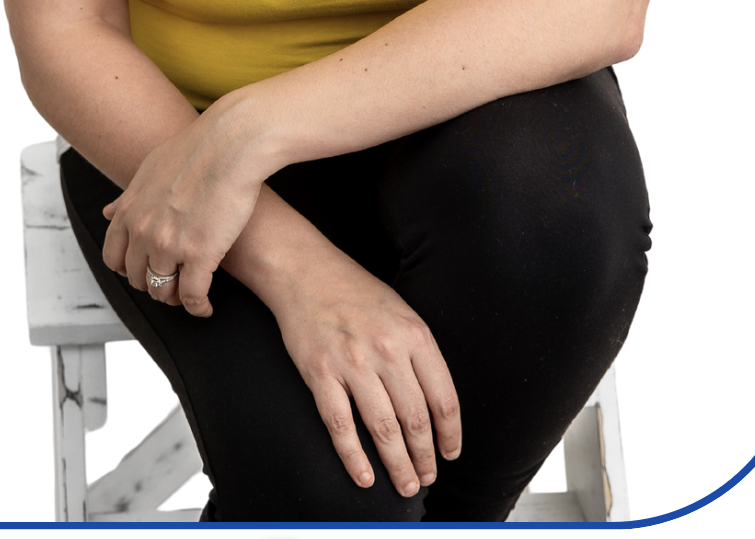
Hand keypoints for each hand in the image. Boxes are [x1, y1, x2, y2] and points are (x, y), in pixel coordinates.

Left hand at [102, 115, 263, 315]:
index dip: (129, 269)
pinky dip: (198, 307)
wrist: (232, 142)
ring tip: (188, 294)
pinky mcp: (200, 254)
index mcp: (129, 210)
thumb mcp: (151, 167)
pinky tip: (206, 307)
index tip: (145, 269)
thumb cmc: (198, 148)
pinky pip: (193, 296)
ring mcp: (169, 244)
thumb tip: (110, 211)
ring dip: (175, 297)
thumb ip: (129, 195)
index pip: (113, 257)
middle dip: (153, 283)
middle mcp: (143, 230)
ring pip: (163, 291)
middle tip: (172, 280)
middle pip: (137, 278)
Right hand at [265, 246, 460, 496]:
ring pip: (383, 429)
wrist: (305, 270)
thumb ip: (418, 353)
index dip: (450, 434)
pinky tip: (364, 476)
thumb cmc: (355, 291)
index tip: (449, 453)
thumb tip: (434, 404)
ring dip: (397, 465)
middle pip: (416, 419)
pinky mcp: (320, 373)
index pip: (443, 397)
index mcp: (414, 334)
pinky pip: (340, 426)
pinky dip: (353, 457)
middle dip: (424, 457)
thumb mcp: (401, 312)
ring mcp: (352, 362)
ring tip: (404, 484)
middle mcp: (387, 349)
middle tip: (425, 478)